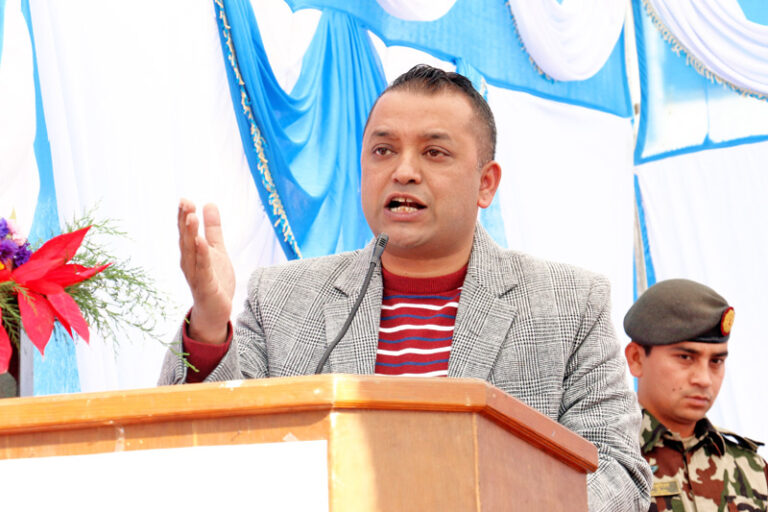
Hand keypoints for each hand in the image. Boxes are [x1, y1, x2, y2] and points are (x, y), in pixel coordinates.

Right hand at [178, 199, 234, 343]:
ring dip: (190, 234)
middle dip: (185, 221)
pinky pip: (203, 269)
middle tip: (185, 202)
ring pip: (191, 252)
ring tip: (191, 217)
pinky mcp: (205, 286)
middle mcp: (189, 262)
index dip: (184, 216)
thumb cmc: (214, 279)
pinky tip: (202, 242)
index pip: (186, 231)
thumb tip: (209, 203)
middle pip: (185, 238)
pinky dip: (202, 255)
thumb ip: (213, 229)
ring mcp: (195, 275)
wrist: (216, 310)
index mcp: (191, 253)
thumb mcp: (217, 250)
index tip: (185, 199)